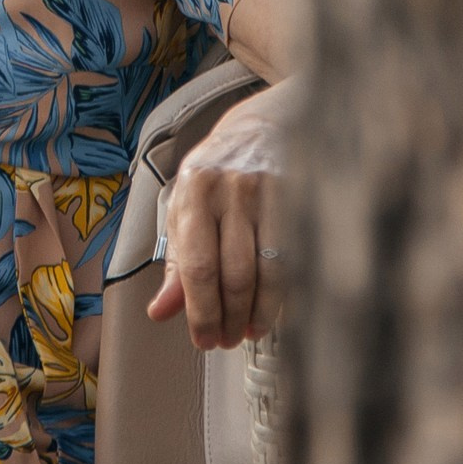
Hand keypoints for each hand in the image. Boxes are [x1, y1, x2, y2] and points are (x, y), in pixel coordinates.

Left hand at [147, 84, 286, 349]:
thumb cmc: (217, 171)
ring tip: (249, 331)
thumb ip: (176, 260)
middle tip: (226, 340)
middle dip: (229, 318)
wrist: (265, 123)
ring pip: (267, 270)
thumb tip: (160, 311)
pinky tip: (275, 309)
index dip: (200, 312)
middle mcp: (232, 189)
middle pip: (233, 274)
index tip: (203, 339)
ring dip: (258, 312)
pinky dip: (284, 293)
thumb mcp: (185, 206)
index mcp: (195, 190)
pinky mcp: (302, 197)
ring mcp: (271, 192)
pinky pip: (294, 257)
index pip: (197, 267)